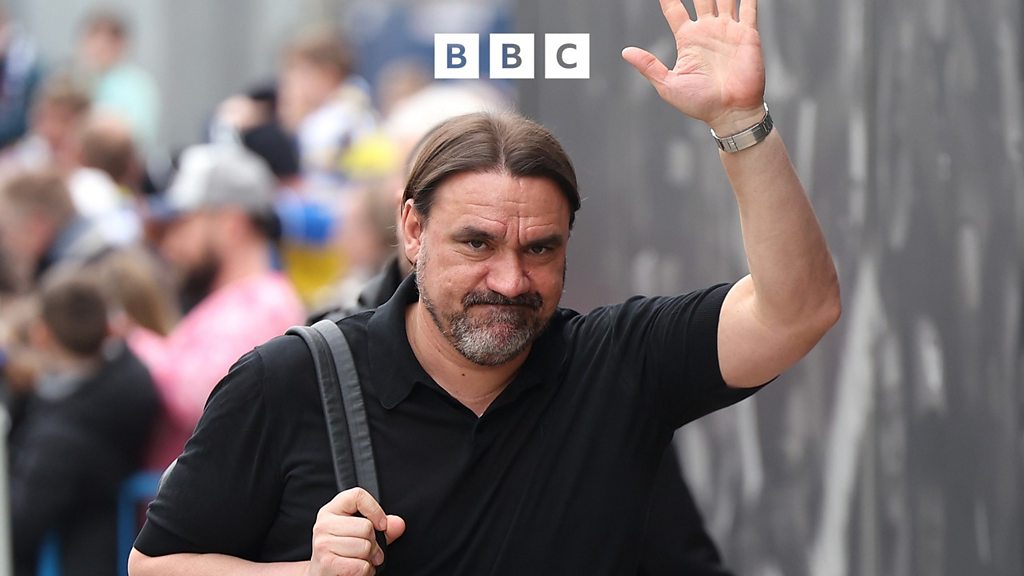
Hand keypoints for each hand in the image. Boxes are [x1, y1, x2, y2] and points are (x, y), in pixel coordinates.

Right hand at [306, 488, 406, 575]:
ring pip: (365, 547)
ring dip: (369, 560)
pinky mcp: (326, 563)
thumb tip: (398, 524)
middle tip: (367, 551)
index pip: (357, 496)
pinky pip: (360, 566)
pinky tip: (356, 570)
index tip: (381, 525)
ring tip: (360, 560)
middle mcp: (324, 524)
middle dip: (373, 543)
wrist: (323, 573)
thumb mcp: (362, 533)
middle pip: (366, 527)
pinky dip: (365, 571)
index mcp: (332, 510)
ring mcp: (323, 544)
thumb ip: (383, 526)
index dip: (375, 509)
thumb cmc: (344, 551)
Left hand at [622, 0, 765, 133]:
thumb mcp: (668, 85)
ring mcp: (728, 30)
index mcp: (687, 39)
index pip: (674, 9)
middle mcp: (707, 30)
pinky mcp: (747, 34)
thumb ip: (649, 66)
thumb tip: (624, 52)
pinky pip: (749, 7)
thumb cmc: (699, 103)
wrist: (730, 114)